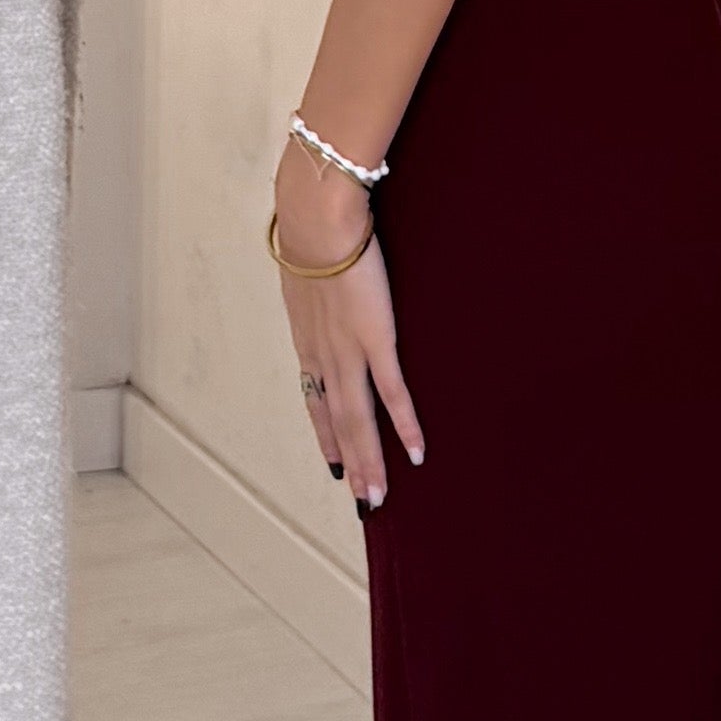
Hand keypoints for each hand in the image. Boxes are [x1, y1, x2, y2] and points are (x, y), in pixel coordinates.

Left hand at [272, 137, 424, 512]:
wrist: (317, 219)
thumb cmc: (312, 231)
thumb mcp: (305, 267)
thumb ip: (316, 285)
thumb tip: (320, 278)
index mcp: (307, 340)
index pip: (316, 400)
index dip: (325, 435)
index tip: (333, 464)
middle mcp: (323, 356)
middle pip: (338, 422)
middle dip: (351, 464)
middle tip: (363, 501)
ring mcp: (348, 352)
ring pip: (359, 421)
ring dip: (370, 461)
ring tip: (379, 496)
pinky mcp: (375, 340)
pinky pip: (392, 394)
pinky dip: (403, 426)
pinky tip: (416, 453)